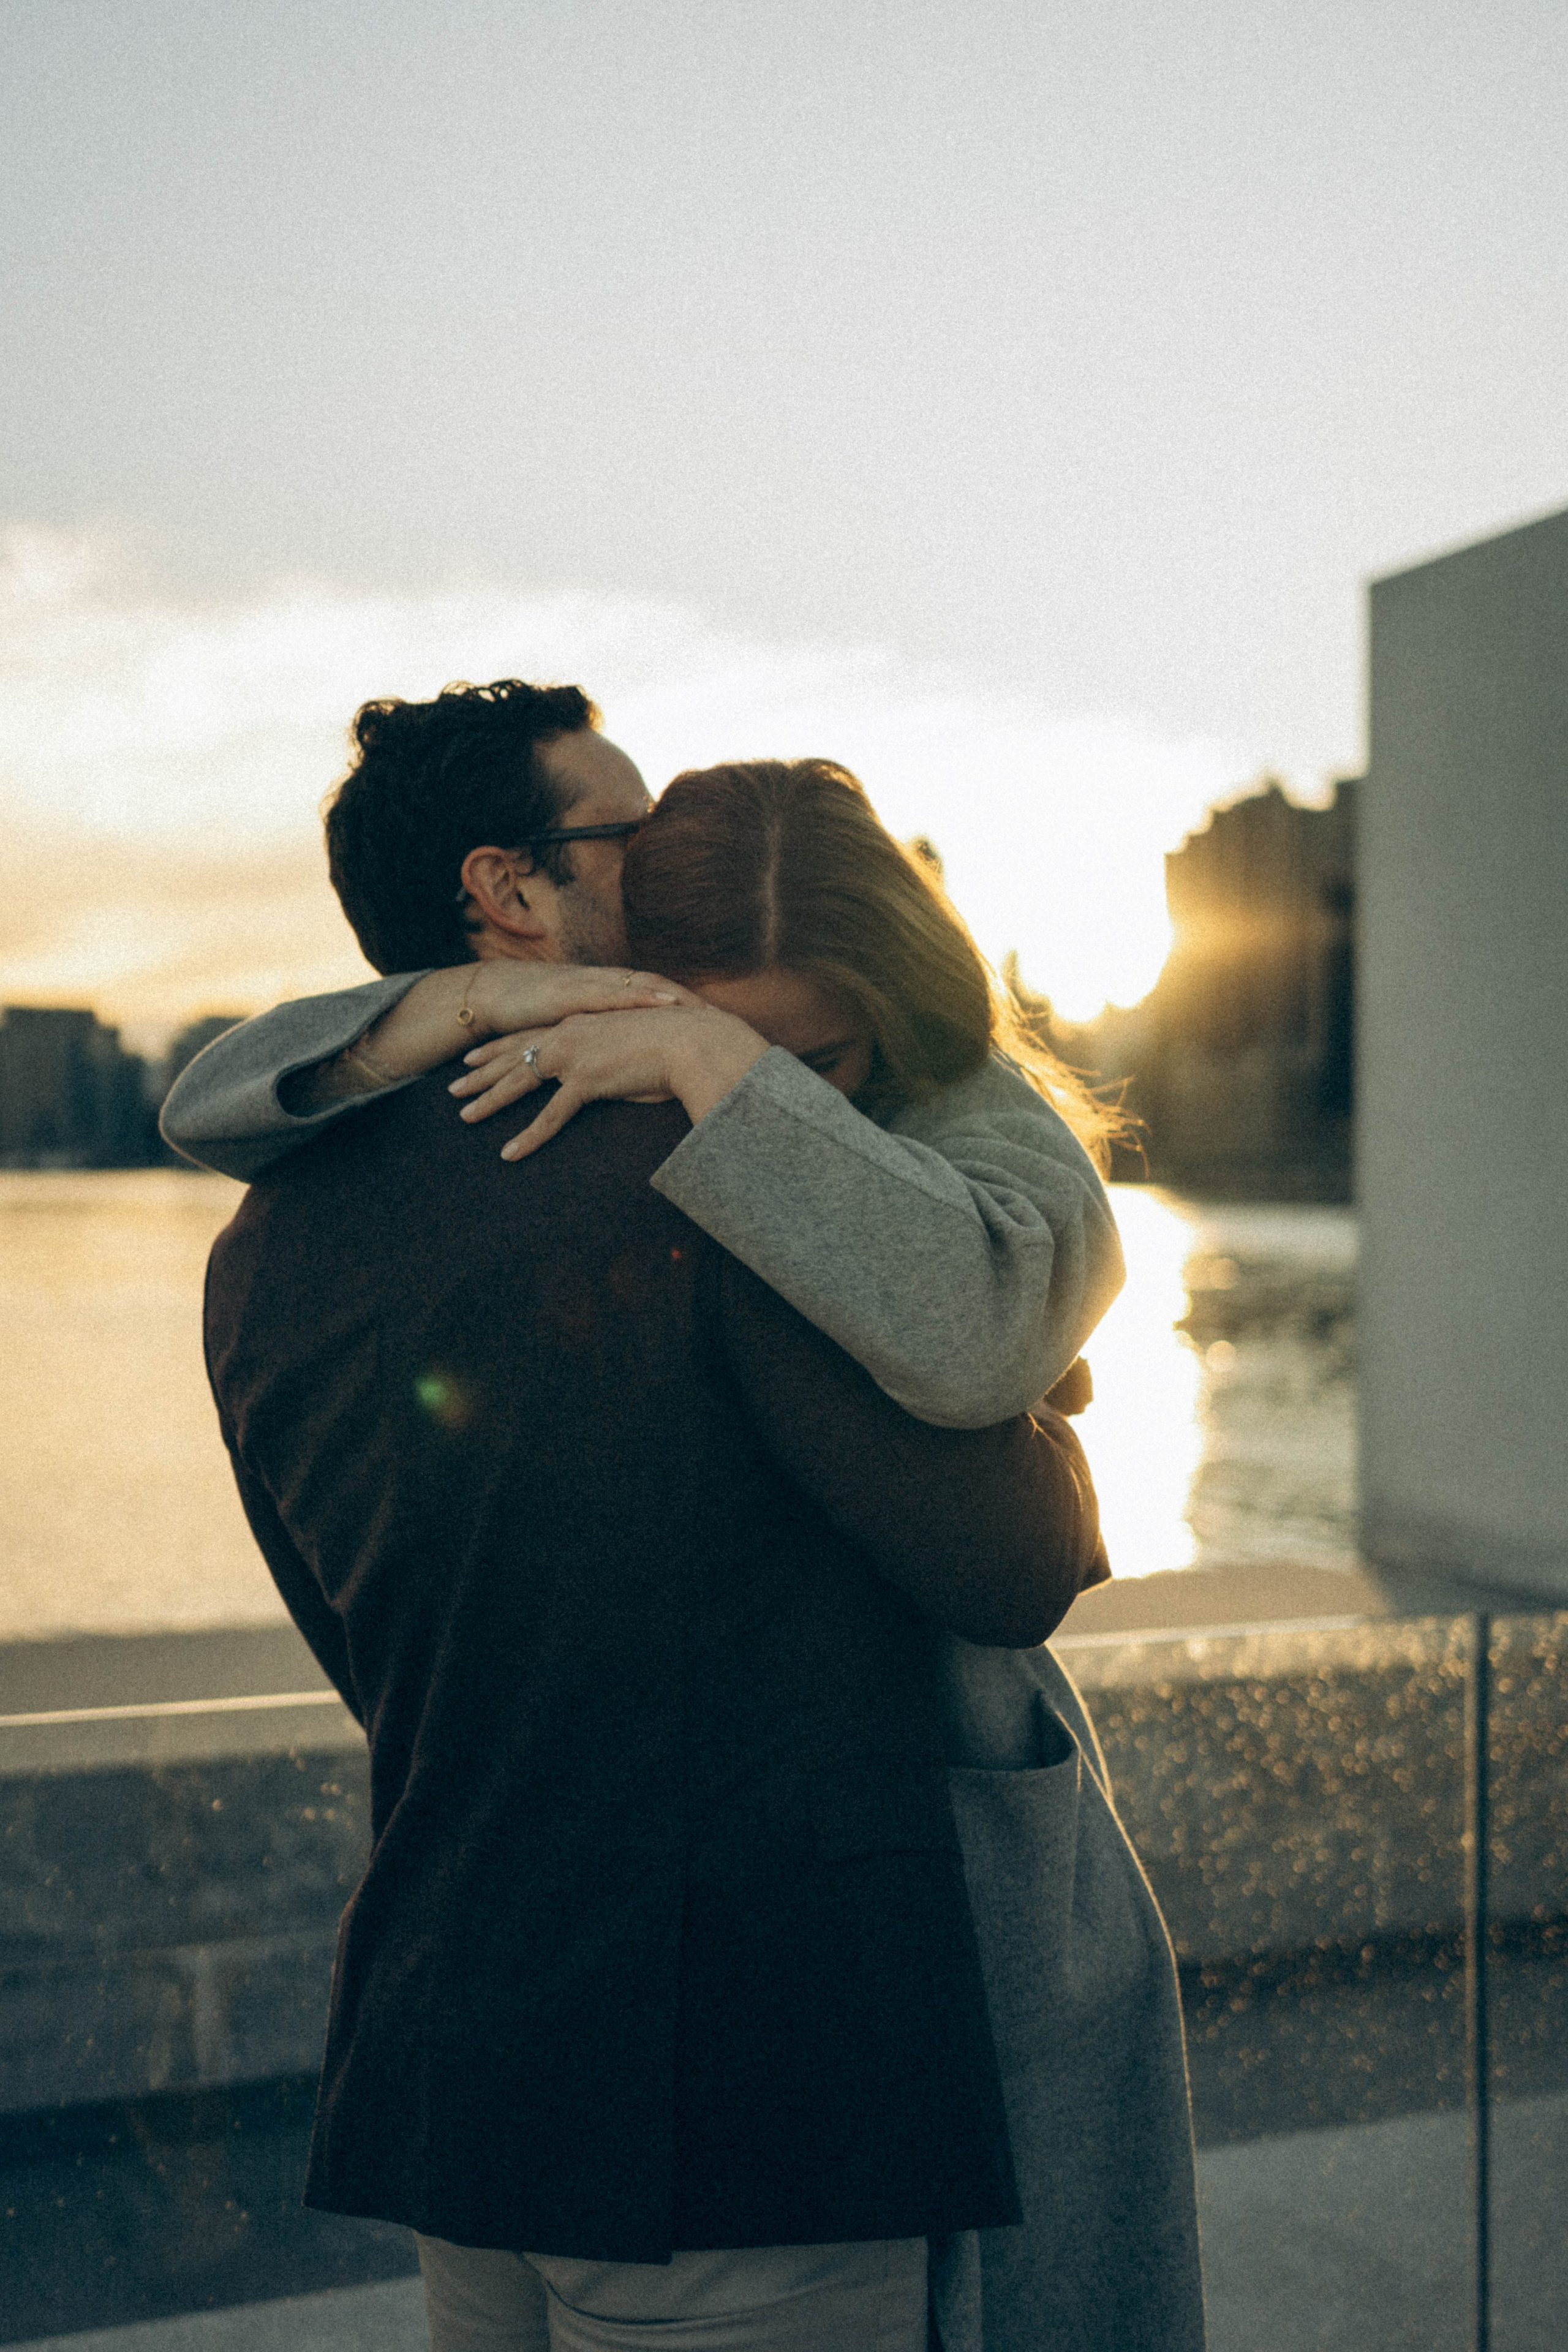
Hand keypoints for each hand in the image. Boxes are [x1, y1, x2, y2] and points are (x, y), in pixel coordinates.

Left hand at [450, 1004, 770, 1158]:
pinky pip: (550, 1116)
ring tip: (464, 1117)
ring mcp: (575, 1056)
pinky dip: (528, 1137)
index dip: (498, 1048)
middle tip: (453, 1087)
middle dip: (480, 1073)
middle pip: (514, 1056)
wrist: (694, 1040)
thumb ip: (615, 1056)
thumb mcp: (636, 1043)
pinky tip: (509, 1153)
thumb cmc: (676, 1043)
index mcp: (579, 1023)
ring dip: (490, 1101)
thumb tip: (614, 1070)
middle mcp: (570, 1035)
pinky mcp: (587, 1080)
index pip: (528, 1036)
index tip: (472, 1056)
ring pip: (520, 1082)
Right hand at [465, 962, 702, 1037]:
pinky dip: (628, 999)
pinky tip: (648, 1004)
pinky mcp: (565, 993)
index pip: (653, 993)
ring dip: (661, 996)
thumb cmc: (539, 1014)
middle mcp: (601, 982)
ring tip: (689, 1008)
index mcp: (608, 989)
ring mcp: (585, 984)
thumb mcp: (579, 1027)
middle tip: (715, 1014)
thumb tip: (634, 1058)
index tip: (714, 1017)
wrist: (495, 994)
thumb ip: (605, 1036)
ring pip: (632, 986)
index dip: (683, 1004)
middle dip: (683, 999)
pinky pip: (602, 995)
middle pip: (652, 986)